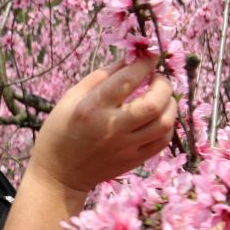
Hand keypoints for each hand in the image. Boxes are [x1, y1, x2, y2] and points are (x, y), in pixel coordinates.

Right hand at [30, 57, 175, 192]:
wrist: (59, 174)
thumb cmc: (60, 130)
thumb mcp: (71, 97)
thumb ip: (101, 77)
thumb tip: (129, 59)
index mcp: (92, 107)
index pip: (127, 80)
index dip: (144, 63)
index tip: (149, 55)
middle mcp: (112, 127)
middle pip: (153, 103)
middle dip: (163, 84)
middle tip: (157, 77)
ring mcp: (126, 147)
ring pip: (164, 123)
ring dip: (170, 104)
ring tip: (161, 96)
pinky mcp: (134, 160)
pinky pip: (163, 141)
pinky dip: (167, 124)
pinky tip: (158, 116)